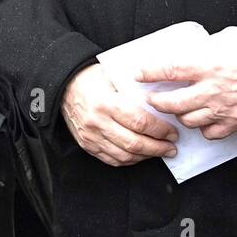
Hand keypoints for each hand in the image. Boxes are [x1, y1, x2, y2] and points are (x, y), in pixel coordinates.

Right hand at [60, 64, 177, 166]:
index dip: (160, 131)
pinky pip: (112, 159)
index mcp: (106, 103)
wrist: (64, 85)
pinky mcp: (87, 145)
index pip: (140, 123)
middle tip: (171, 147)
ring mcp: (91, 136)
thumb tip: (162, 104)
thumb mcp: (113, 77)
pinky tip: (140, 155)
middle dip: (158, 148)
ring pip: (124, 155)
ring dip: (146, 157)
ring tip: (159, 152)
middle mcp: (97, 122)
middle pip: (134, 143)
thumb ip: (135, 91)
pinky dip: (129, 160)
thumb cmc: (91, 77)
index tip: (172, 132)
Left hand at [139, 25, 236, 139]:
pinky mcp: (235, 122)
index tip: (138, 74)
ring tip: (177, 108)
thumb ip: (207, 47)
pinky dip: (202, 128)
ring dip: (179, 115)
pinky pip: (209, 133)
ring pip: (187, 120)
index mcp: (208, 65)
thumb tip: (193, 50)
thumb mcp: (228, 39)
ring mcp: (222, 109)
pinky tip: (202, 119)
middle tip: (151, 98)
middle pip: (172, 103)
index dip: (149, 73)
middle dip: (157, 102)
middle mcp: (212, 89)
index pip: (169, 70)